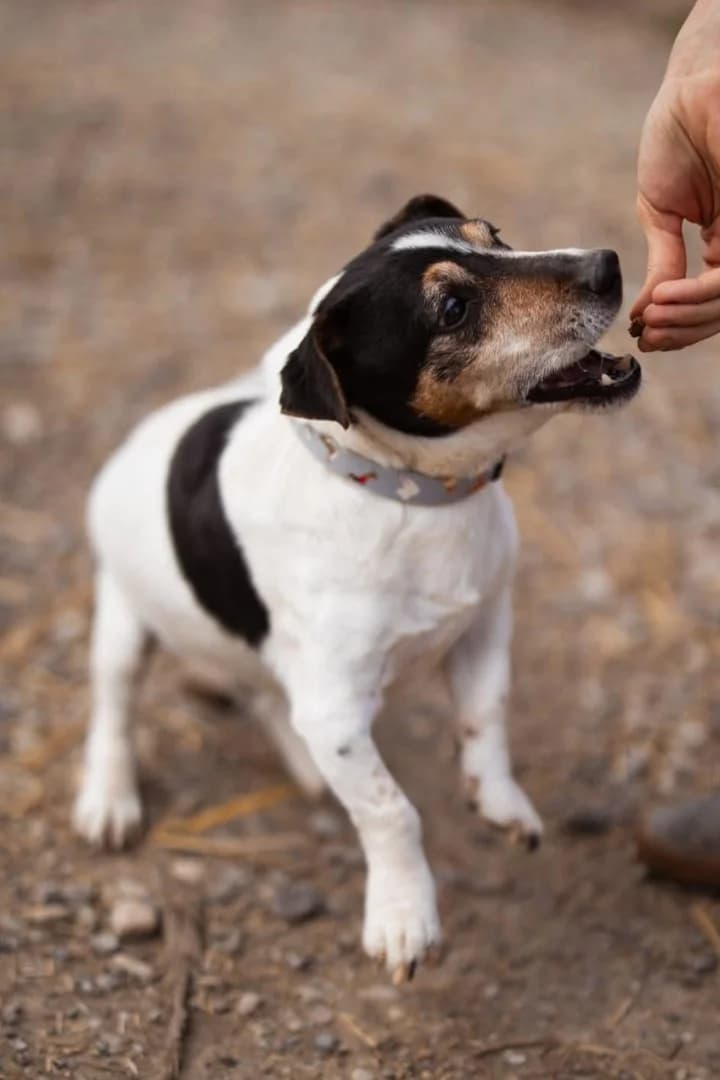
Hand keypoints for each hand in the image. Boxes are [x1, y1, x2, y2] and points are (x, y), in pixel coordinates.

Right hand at [631, 1, 719, 350]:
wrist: (690, 90)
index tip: (645, 337)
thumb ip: (665, 258)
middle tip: (648, 334)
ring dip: (688, 316)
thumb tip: (651, 309)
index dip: (680, 327)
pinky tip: (663, 297)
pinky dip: (698, 293)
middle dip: (683, 328)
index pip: (710, 302)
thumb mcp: (661, 211)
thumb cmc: (677, 139)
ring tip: (653, 316)